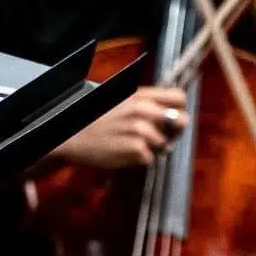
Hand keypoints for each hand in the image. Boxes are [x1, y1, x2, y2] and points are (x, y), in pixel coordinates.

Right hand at [51, 86, 187, 168]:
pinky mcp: (135, 148)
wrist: (74, 135)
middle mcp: (144, 109)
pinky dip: (141, 160)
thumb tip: (175, 116)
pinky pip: (150, 159)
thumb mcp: (126, 102)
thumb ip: (150, 105)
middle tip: (159, 138)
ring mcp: (140, 129)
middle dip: (173, 133)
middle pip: (181, 121)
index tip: (173, 120)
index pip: (180, 97)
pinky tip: (127, 153)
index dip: (180, 110)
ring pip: (166, 144)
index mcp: (143, 95)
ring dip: (155, 149)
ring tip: (136, 146)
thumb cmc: (101, 120)